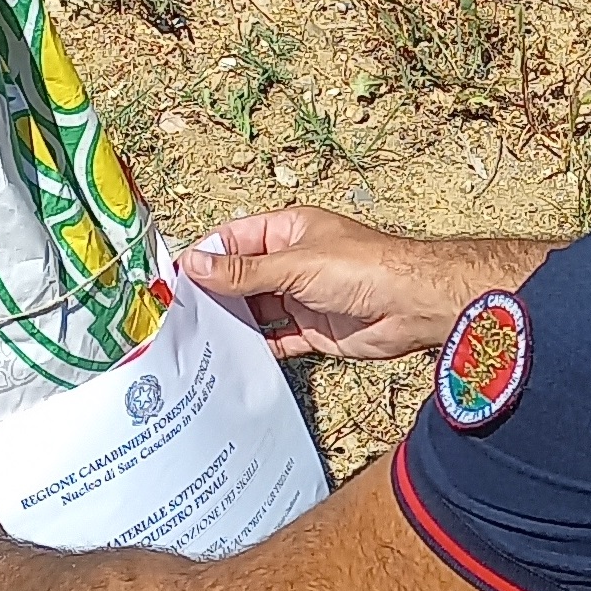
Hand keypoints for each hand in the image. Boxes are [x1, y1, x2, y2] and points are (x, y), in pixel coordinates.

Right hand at [178, 207, 554, 359]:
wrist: (414, 305)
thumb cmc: (364, 269)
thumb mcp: (295, 265)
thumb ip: (244, 272)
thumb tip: (195, 265)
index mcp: (288, 232)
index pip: (235, 241)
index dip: (206, 258)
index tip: (176, 279)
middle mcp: (293, 263)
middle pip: (242, 278)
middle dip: (215, 294)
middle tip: (179, 315)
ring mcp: (303, 297)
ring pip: (257, 310)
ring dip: (234, 323)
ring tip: (198, 340)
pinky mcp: (314, 330)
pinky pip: (278, 339)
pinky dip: (258, 348)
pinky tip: (234, 358)